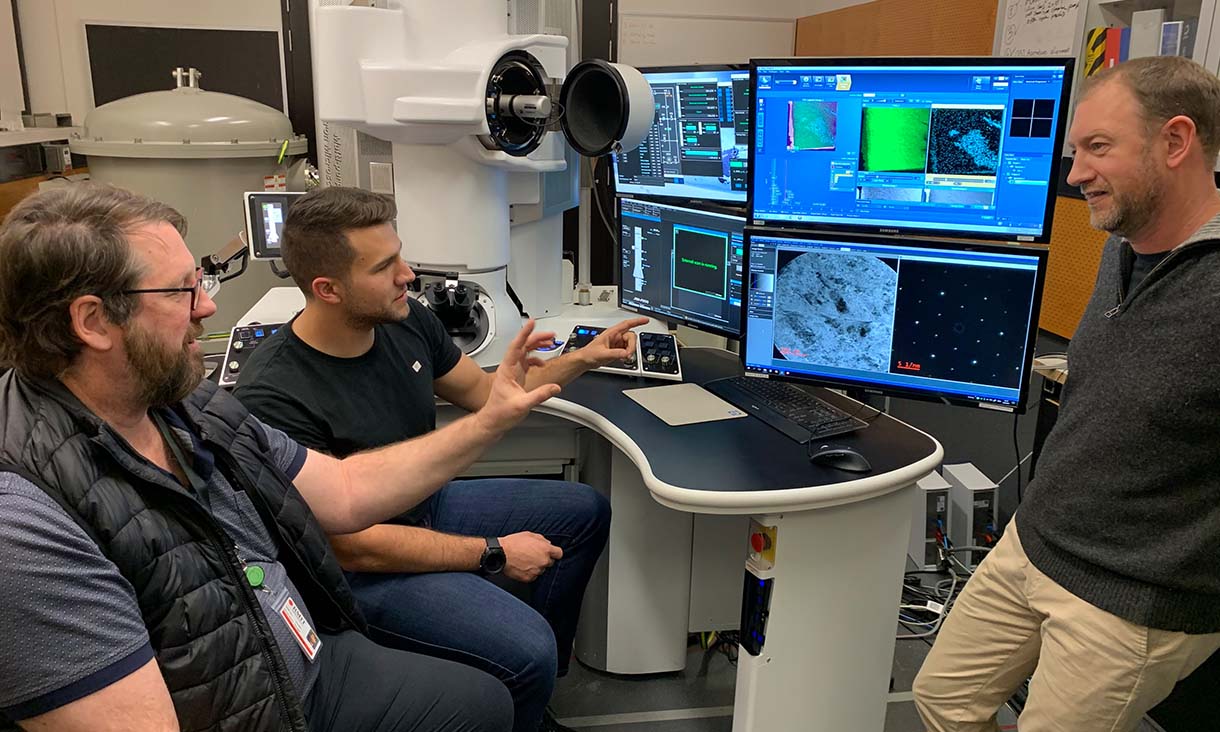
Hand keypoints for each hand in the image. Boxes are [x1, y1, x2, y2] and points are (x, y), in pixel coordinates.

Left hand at [474, 320, 561, 435]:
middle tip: (550, 334)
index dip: (524, 334)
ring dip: (537, 345)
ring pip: (525, 352)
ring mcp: (513, 371)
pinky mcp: (517, 377)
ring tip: (550, 342)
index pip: (516, 347)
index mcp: (507, 370)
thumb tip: (555, 387)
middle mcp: (509, 368)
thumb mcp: (522, 405)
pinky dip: (536, 359)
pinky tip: (543, 363)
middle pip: (523, 346)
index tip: (531, 323)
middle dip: (536, 337)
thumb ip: (540, 395)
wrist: (493, 421)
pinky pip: (527, 361)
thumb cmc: (500, 413)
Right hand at [499, 531, 562, 581]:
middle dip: (544, 559)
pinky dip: (529, 572)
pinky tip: (522, 566)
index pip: (559, 554)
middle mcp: (544, 561)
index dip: (554, 553)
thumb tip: (548, 544)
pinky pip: (533, 576)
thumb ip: (542, 540)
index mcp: (546, 549)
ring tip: (525, 560)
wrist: (501, 554)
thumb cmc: (514, 543)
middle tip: (533, 555)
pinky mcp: (529, 578)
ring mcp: (537, 571)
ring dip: (536, 566)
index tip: (551, 553)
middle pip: (550, 562)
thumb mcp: (529, 535)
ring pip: (541, 569)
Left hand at [578, 317, 649, 368]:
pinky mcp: (617, 350)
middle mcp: (615, 337)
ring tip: (623, 357)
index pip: (626, 324)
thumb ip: (615, 353)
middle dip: (632, 345)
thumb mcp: (603, 354)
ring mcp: (617, 344)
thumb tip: (626, 353)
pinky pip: (627, 351)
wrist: (584, 361)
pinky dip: (627, 355)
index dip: (637, 321)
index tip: (646, 320)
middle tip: (627, 354)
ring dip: (630, 351)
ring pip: (630, 344)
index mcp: (611, 333)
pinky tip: (622, 358)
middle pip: (631, 336)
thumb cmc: (589, 354)